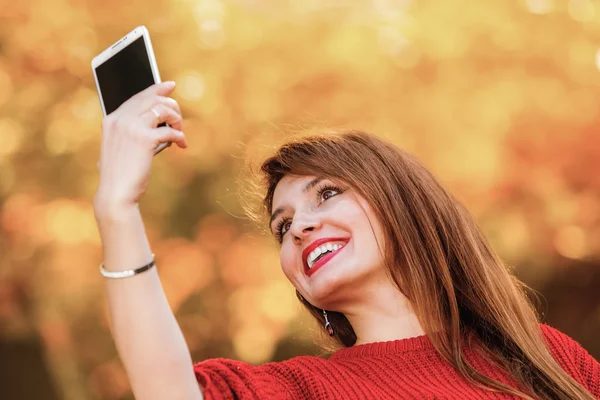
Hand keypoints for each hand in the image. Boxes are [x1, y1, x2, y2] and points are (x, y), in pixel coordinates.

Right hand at [94, 81, 186, 216]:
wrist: (115, 194)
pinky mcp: (144, 139)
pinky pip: (170, 131)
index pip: (136, 97)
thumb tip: (162, 124)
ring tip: (180, 132)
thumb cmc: (120, 175)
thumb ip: (134, 133)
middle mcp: (120, 119)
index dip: (156, 89)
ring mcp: (131, 127)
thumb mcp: (122, 149)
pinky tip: (182, 145)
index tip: (170, 85)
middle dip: (171, 106)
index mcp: (111, 120)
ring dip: (176, 119)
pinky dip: (179, 137)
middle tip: (179, 120)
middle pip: (152, 99)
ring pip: (163, 109)